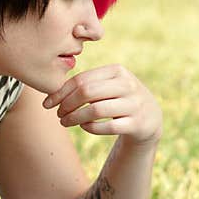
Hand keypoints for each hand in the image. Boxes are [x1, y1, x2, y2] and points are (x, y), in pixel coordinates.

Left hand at [42, 64, 162, 145]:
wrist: (150, 118)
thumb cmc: (119, 99)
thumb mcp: (108, 85)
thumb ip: (86, 84)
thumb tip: (52, 94)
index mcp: (117, 71)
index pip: (81, 79)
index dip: (61, 92)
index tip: (47, 104)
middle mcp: (127, 85)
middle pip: (87, 92)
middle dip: (66, 104)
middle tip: (58, 114)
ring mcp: (134, 104)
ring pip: (95, 110)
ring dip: (74, 118)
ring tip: (65, 122)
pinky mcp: (137, 124)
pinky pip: (107, 127)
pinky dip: (90, 127)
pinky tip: (84, 126)